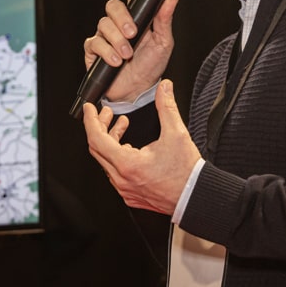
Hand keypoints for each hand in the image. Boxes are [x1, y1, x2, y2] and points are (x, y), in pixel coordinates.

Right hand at [82, 0, 178, 101]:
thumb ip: (164, 20)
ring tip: (127, 54)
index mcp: (137, 16)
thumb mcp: (163, 43)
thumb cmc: (150, 66)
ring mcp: (105, 35)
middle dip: (122, 18)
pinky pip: (95, 43)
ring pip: (104, 24)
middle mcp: (119, 23)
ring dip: (117, 40)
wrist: (136, 91)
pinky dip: (107, 52)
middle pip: (113, 5)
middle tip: (132, 33)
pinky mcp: (94, 49)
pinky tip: (116, 61)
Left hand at [82, 79, 200, 214]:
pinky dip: (116, 156)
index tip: (89, 109)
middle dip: (100, 127)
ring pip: (105, 161)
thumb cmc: (187, 174)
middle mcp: (122, 179)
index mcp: (127, 164)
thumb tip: (164, 88)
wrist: (197, 198)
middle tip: (106, 113)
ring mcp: (125, 189)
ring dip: (109, 141)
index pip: (96, 139)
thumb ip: (166, 107)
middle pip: (97, 149)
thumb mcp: (176, 134)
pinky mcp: (131, 195)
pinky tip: (127, 147)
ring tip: (120, 125)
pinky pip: (114, 173)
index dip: (90, 120)